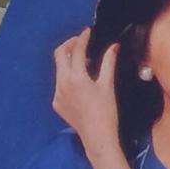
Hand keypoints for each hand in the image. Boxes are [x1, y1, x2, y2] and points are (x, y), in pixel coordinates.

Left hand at [52, 28, 119, 156]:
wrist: (97, 137)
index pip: (77, 50)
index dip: (82, 38)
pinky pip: (60, 83)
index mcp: (76, 77)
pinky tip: (81, 82)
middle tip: (81, 42)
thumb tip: (113, 47)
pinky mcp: (56, 103)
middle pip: (60, 54)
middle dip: (70, 45)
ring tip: (85, 62)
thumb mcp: (107, 85)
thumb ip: (108, 63)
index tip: (88, 31)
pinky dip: (68, 77)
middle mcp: (62, 83)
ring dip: (69, 61)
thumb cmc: (106, 111)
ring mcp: (57, 94)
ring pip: (59, 69)